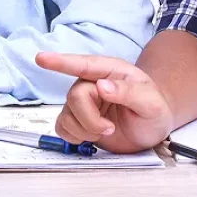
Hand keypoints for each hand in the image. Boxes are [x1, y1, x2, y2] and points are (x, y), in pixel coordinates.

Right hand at [35, 52, 173, 153]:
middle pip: (74, 97)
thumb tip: (102, 86)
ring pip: (67, 115)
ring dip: (85, 130)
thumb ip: (129, 92)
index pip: (81, 65)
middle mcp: (91, 84)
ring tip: (106, 131)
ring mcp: (83, 103)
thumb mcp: (151, 102)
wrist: (152, 128)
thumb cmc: (154, 109)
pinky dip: (74, 137)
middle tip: (109, 129)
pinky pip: (62, 128)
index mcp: (108, 71)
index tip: (41, 59)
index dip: (60, 62)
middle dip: (90, 118)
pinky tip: (91, 137)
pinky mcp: (78, 121)